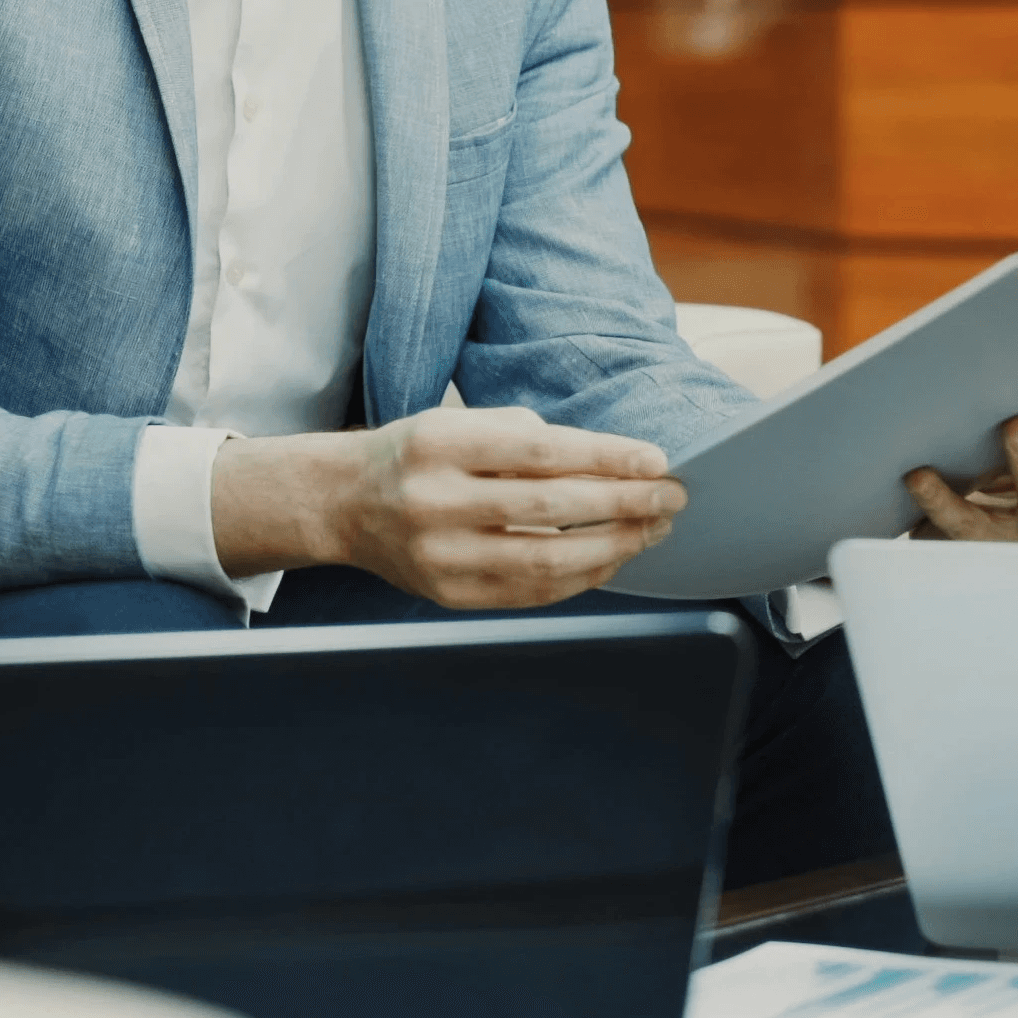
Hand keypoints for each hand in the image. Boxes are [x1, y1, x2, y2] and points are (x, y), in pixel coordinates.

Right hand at [213, 407, 686, 607]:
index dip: (607, 457)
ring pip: (546, 560)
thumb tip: (610, 463)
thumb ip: (525, 435)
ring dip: (614, 546)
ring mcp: (440, 557)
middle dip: (624, 503)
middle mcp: (435, 502)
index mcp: (439, 445)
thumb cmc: (418, 453)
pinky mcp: (449, 596)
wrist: (345, 504)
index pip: (541, 451)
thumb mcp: (458, 421)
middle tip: (672, 497)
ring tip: (653, 529)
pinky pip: (530, 593)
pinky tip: (612, 557)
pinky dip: (581, 577)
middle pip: (552, 507)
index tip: (657, 460)